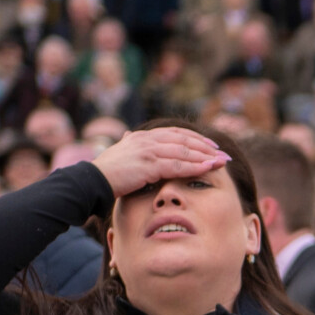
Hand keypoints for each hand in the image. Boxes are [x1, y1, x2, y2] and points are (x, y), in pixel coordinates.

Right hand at [92, 125, 231, 197]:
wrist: (91, 181)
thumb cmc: (106, 173)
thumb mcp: (120, 153)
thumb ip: (128, 144)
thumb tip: (128, 135)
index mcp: (141, 136)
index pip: (175, 133)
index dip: (195, 138)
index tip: (210, 145)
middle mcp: (146, 139)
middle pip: (184, 140)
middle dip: (206, 147)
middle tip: (222, 154)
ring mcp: (148, 150)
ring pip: (184, 151)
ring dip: (206, 156)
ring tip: (222, 162)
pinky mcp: (149, 164)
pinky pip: (178, 165)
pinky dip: (196, 166)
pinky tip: (208, 168)